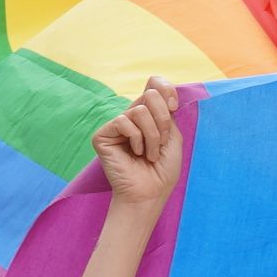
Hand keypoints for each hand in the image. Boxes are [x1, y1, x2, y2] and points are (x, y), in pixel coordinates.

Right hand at [89, 80, 182, 211]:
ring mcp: (116, 125)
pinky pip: (124, 121)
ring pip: (140, 110)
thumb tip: (158, 91)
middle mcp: (131, 116)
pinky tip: (134, 153)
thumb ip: (166, 112)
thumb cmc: (162, 170)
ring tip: (149, 154)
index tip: (174, 107)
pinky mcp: (102, 135)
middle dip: (163, 120)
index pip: (154, 84)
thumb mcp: (173, 136)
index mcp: (149, 115)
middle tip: (162, 142)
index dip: (166, 89)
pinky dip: (137, 139)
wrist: (150, 193)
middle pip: (151, 94)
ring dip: (153, 136)